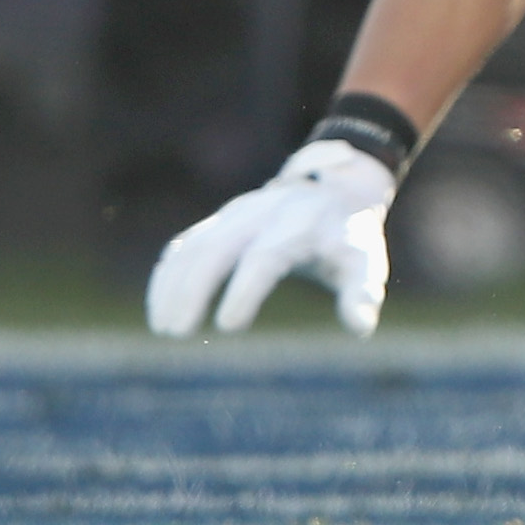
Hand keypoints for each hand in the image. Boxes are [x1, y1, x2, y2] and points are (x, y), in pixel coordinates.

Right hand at [145, 137, 396, 336]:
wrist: (335, 190)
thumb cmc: (348, 238)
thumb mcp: (365, 259)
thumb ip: (362, 292)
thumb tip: (362, 328)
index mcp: (302, 224)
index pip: (266, 256)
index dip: (245, 289)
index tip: (229, 326)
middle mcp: (264, 213)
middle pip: (219, 247)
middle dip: (195, 289)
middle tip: (178, 333)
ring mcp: (237, 214)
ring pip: (195, 246)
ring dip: (173, 286)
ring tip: (164, 328)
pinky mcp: (219, 221)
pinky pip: (184, 245)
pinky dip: (167, 275)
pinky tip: (159, 309)